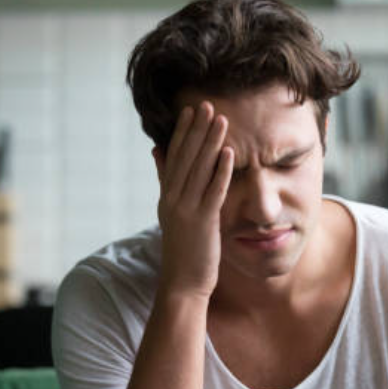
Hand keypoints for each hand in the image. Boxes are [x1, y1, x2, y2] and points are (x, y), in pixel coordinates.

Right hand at [153, 101, 233, 298]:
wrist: (182, 284)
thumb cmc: (183, 249)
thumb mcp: (170, 211)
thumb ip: (165, 180)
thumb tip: (157, 150)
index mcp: (166, 195)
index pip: (174, 157)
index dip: (184, 132)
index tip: (192, 110)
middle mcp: (173, 199)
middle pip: (186, 158)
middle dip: (197, 130)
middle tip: (207, 104)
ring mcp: (186, 210)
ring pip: (199, 170)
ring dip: (210, 144)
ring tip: (221, 120)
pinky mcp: (202, 222)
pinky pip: (212, 192)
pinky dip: (220, 172)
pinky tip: (229, 154)